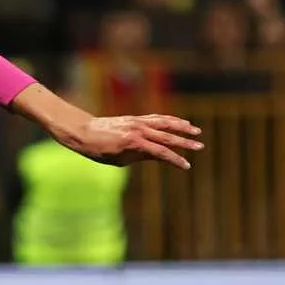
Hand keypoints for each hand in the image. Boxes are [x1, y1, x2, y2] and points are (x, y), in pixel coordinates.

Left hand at [57, 114, 203, 168]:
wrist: (84, 132)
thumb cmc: (98, 151)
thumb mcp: (119, 159)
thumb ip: (141, 156)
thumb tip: (161, 155)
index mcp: (134, 143)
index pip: (161, 152)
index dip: (175, 159)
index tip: (186, 166)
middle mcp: (138, 131)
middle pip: (167, 137)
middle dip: (185, 142)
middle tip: (200, 147)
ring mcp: (137, 122)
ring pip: (165, 123)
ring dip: (182, 127)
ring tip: (196, 131)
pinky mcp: (135, 118)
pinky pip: (156, 118)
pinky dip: (169, 120)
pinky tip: (178, 122)